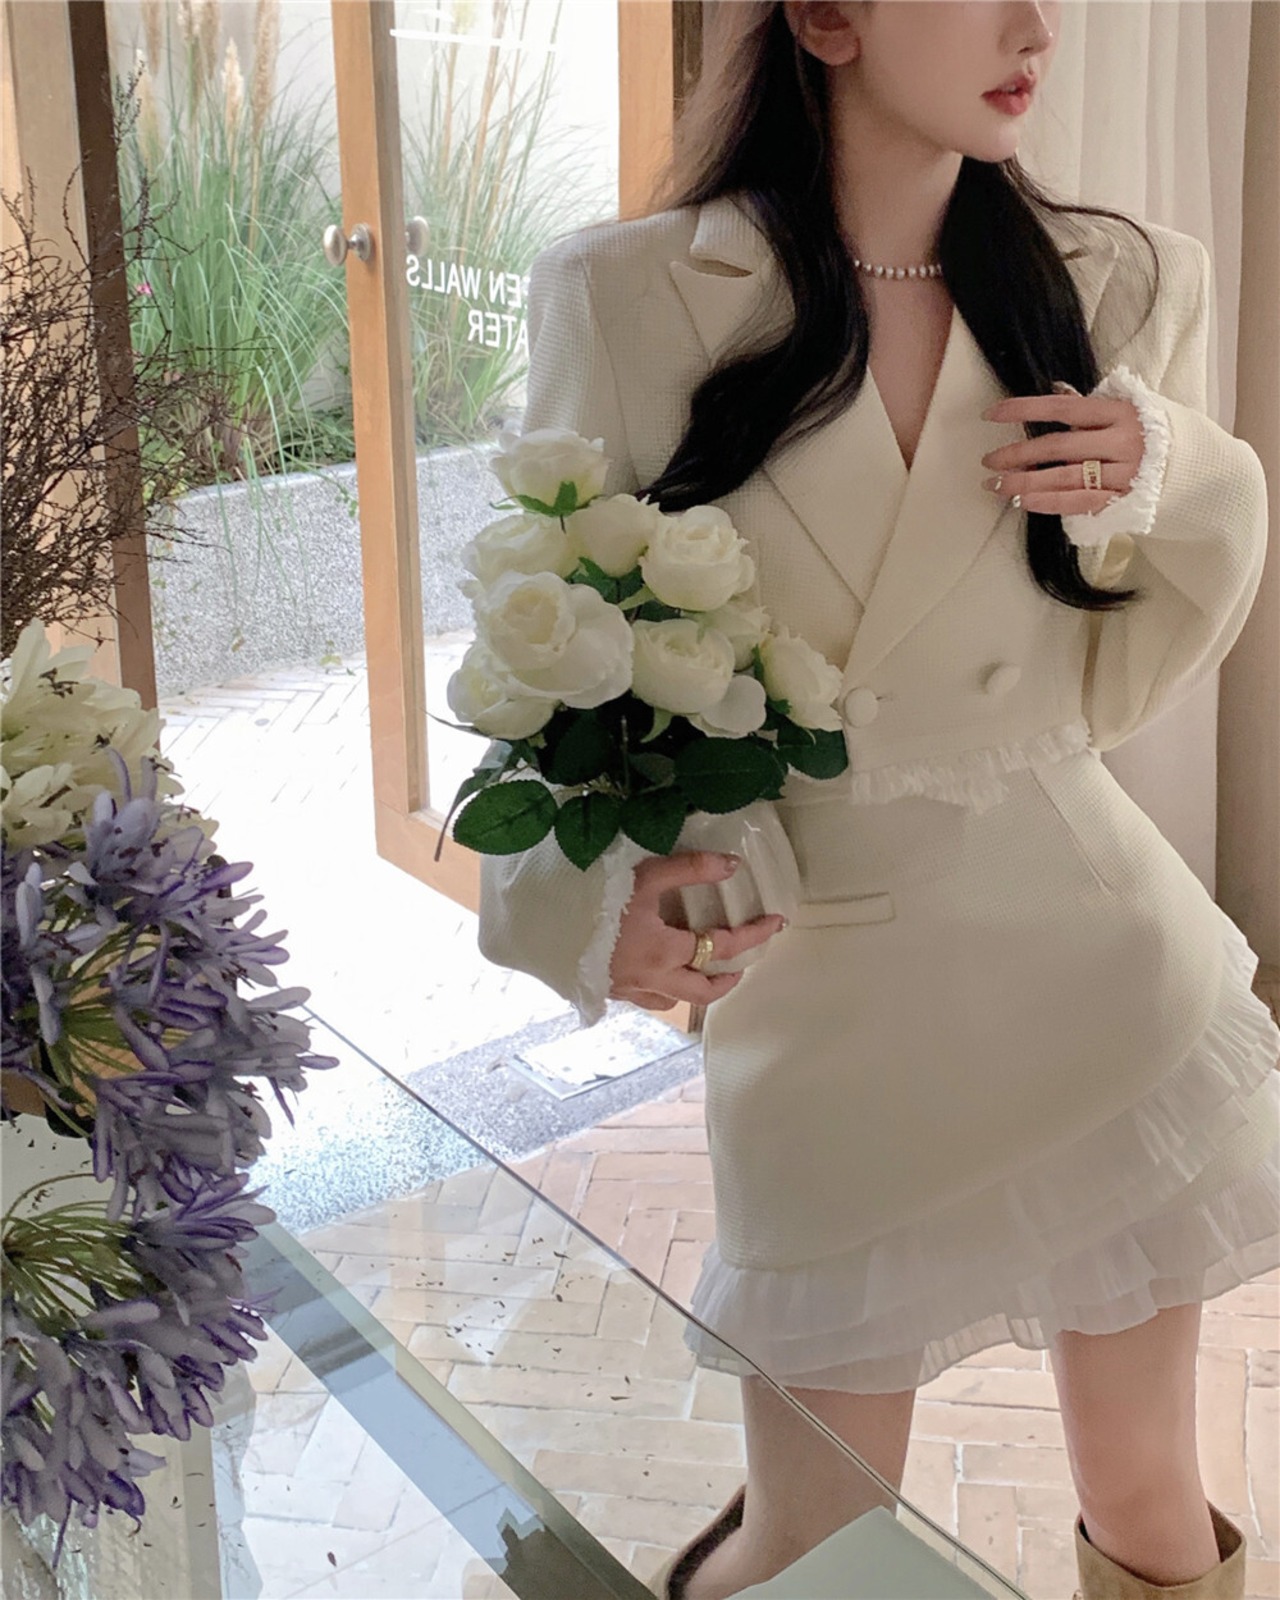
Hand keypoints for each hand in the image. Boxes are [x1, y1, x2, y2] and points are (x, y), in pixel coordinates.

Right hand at [609, 850, 787, 1010]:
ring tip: (698, 969)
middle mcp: (651, 978)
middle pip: (702, 992)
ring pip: (670, 999)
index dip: (754, 934)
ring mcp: (626, 989)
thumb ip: (690, 869)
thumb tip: (732, 866)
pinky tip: (653, 971)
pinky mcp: (605, 989)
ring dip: (691, 988)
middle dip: (727, 980)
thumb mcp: (645, 875)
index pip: (723, 946)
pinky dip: (656, 988)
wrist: (541, 925)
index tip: (776, 923)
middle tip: (741, 965)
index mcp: (665, 952)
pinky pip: (641, 997)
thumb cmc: (593, 900)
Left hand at [980, 390, 1143, 516]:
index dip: (1024, 409)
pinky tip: (1023, 502)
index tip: (991, 414)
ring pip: (1065, 477)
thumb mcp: (1127, 410)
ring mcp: (1124, 472)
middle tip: (988, 461)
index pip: (1062, 407)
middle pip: (1058, 446)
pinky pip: (1080, 502)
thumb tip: (1056, 389)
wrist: (1198, 467)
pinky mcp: (1124, 499)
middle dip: (1018, 453)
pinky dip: (1049, 503)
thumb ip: (1089, 405)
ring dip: (1024, 482)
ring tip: (995, 485)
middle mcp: (1122, 440)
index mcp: (1119, 411)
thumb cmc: (1153, 433)